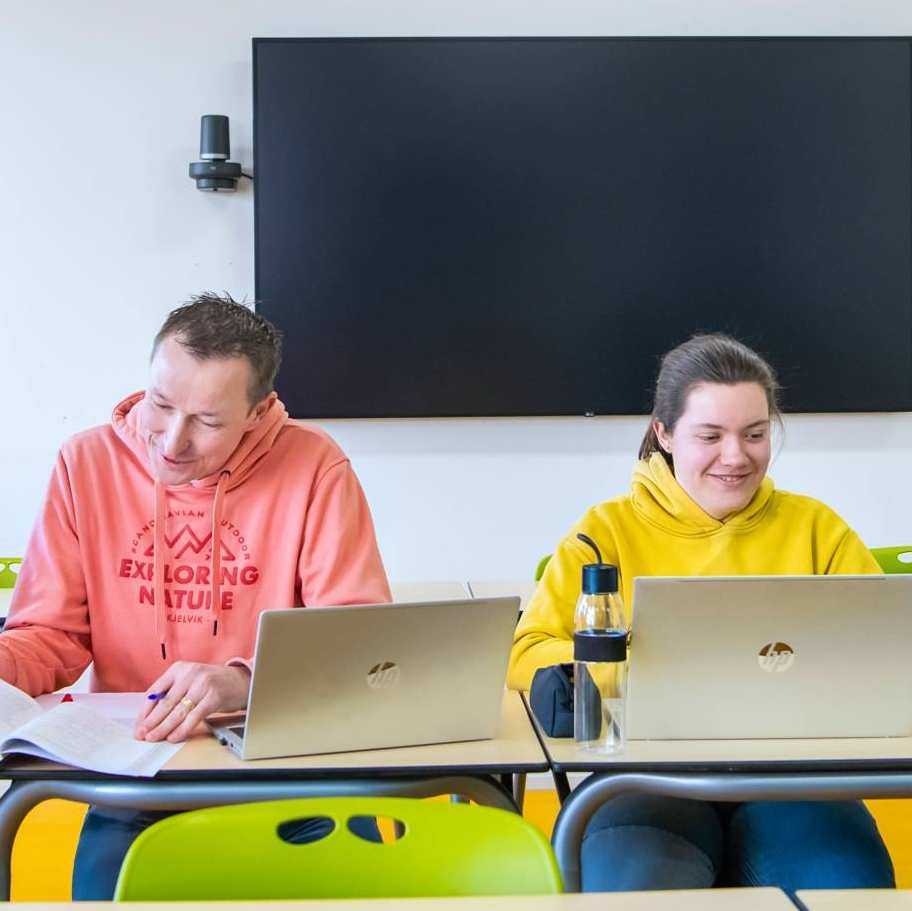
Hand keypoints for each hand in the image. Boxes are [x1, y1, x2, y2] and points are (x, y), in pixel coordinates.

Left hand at [134, 661, 250, 743]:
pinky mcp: (214, 696)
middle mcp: (190, 673)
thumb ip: (173, 693)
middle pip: (165, 703)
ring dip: (163, 728)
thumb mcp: (190, 681)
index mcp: (179, 668)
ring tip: (154, 738)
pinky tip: (174, 737)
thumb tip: (150, 716)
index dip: (144, 711)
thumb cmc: (213, 683)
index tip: (138, 725)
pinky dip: (182, 729)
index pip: (155, 692)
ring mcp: (203, 684)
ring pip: (178, 711)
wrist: (241, 680)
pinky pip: (194, 717)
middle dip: (151, 722)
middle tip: (142, 735)